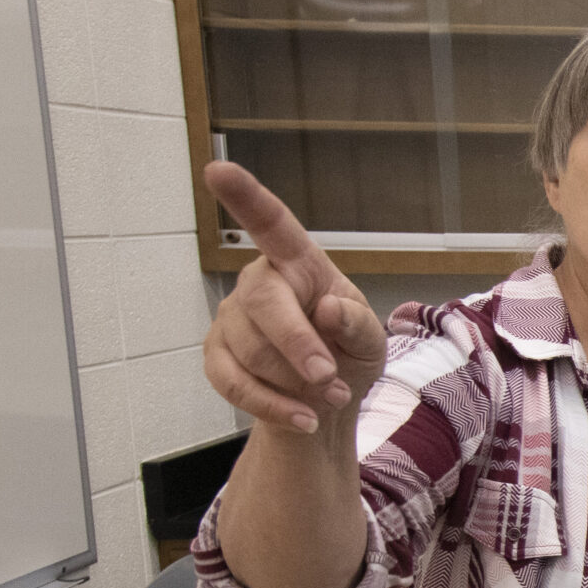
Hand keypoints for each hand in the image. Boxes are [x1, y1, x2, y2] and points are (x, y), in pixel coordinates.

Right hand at [202, 161, 386, 435]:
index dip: (246, 197)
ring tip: (330, 396)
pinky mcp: (217, 357)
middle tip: (329, 377)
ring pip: (250, 350)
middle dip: (296, 343)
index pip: (271, 225)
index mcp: (299, 264)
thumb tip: (327, 310)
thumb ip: (357, 324)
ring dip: (295, 383)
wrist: (326, 402)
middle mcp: (259, 284)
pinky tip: (304, 418)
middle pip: (263, 303)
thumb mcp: (371, 340)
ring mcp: (231, 320)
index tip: (218, 169)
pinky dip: (273, 406)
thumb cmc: (348, 353)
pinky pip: (233, 383)